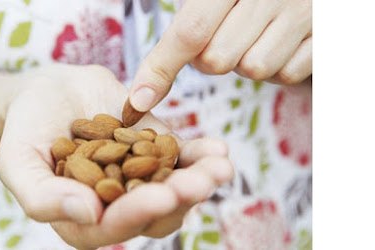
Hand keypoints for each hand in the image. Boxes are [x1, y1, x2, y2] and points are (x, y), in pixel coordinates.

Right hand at [0, 64, 233, 248]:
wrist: (49, 92)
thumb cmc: (26, 129)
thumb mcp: (19, 162)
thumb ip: (42, 196)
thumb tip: (89, 214)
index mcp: (83, 218)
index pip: (112, 227)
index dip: (137, 215)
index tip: (160, 196)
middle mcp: (117, 204)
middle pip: (154, 214)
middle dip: (179, 199)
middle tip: (201, 182)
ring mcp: (140, 177)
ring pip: (175, 188)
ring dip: (199, 180)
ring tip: (219, 167)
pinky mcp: (156, 149)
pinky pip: (181, 157)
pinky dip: (200, 155)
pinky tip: (217, 149)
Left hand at [129, 0, 311, 111]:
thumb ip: (186, 26)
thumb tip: (142, 91)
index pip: (190, 31)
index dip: (161, 67)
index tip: (139, 100)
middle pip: (217, 60)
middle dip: (212, 58)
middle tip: (227, 36)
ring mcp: (303, 12)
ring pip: (253, 69)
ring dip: (247, 62)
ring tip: (258, 36)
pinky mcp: (327, 36)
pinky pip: (286, 75)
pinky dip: (278, 67)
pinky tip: (283, 43)